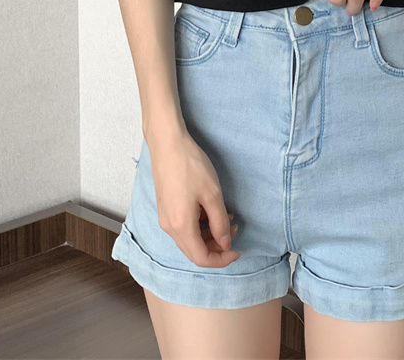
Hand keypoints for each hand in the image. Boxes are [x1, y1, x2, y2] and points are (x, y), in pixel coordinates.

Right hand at [148, 129, 239, 267]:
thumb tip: (225, 243)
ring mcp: (165, 218)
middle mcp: (169, 227)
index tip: (238, 250)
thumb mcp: (213, 194)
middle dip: (217, 246)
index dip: (222, 259)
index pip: (201, 258)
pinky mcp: (165, 208)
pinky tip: (210, 209)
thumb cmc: (190, 166)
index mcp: (181, 227)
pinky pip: (183, 227)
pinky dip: (200, 225)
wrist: (167, 144)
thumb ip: (220, 223)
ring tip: (226, 215)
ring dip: (209, 234)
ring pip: (189, 239)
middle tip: (234, 228)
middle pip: (194, 251)